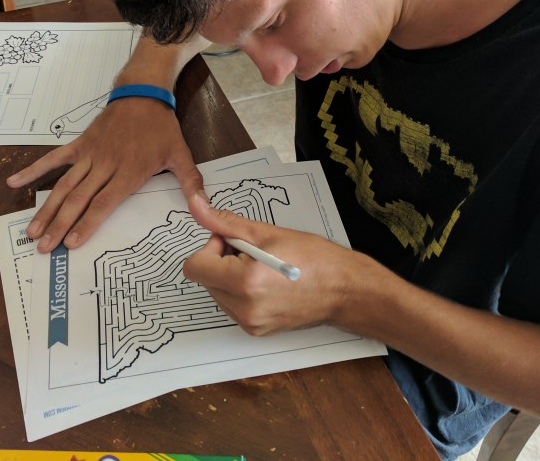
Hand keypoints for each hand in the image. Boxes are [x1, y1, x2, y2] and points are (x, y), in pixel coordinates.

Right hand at [7, 97, 202, 252]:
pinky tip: (14, 183)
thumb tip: (205, 208)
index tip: (72, 243)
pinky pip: (54, 159)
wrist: (143, 93)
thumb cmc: (162, 128)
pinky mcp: (80, 143)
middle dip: (60, 225)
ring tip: (31, 230)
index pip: (104, 202)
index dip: (87, 223)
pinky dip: (34, 171)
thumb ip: (191, 184)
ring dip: (47, 208)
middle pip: (79, 199)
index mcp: (129, 172)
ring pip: (64, 184)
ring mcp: (90, 154)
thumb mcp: (181, 155)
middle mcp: (106, 165)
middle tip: (43, 247)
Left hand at [184, 193, 365, 334]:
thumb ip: (225, 222)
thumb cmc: (315, 259)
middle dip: (221, 261)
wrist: (345, 290)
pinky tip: (266, 284)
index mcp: (244, 282)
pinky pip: (232, 306)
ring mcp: (250, 322)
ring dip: (230, 277)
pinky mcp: (256, 330)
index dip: (210, 247)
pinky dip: (241, 292)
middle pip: (205, 279)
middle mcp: (244, 308)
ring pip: (217, 293)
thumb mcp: (267, 232)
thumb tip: (197, 208)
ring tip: (262, 268)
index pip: (194, 266)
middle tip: (252, 252)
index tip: (231, 241)